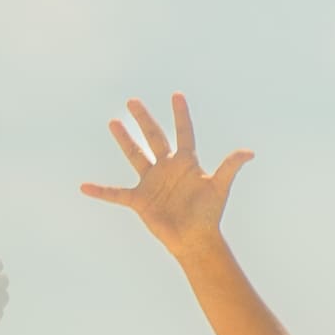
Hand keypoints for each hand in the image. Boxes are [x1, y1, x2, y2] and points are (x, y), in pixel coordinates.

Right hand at [80, 94, 255, 258]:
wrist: (195, 239)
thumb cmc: (210, 213)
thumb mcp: (220, 187)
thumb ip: (229, 168)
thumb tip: (249, 152)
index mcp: (187, 163)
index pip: (184, 133)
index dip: (181, 115)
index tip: (177, 95)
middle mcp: (168, 168)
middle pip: (155, 138)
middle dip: (145, 119)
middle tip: (133, 101)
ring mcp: (152, 182)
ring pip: (136, 156)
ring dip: (124, 140)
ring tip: (114, 122)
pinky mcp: (140, 200)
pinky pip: (116, 194)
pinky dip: (101, 191)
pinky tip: (85, 186)